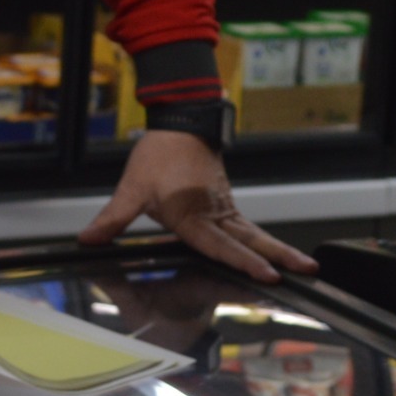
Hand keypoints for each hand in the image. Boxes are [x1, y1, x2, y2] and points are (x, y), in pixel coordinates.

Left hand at [78, 129, 317, 283]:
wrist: (180, 123)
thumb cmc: (158, 155)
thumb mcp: (131, 188)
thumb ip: (113, 219)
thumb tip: (89, 240)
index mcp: (191, 213)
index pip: (219, 244)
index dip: (243, 261)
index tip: (266, 273)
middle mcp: (213, 213)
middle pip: (250, 240)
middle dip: (277, 257)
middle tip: (306, 271)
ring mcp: (224, 208)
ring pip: (255, 234)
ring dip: (280, 249)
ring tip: (306, 266)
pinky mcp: (227, 204)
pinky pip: (248, 227)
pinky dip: (264, 242)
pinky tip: (277, 255)